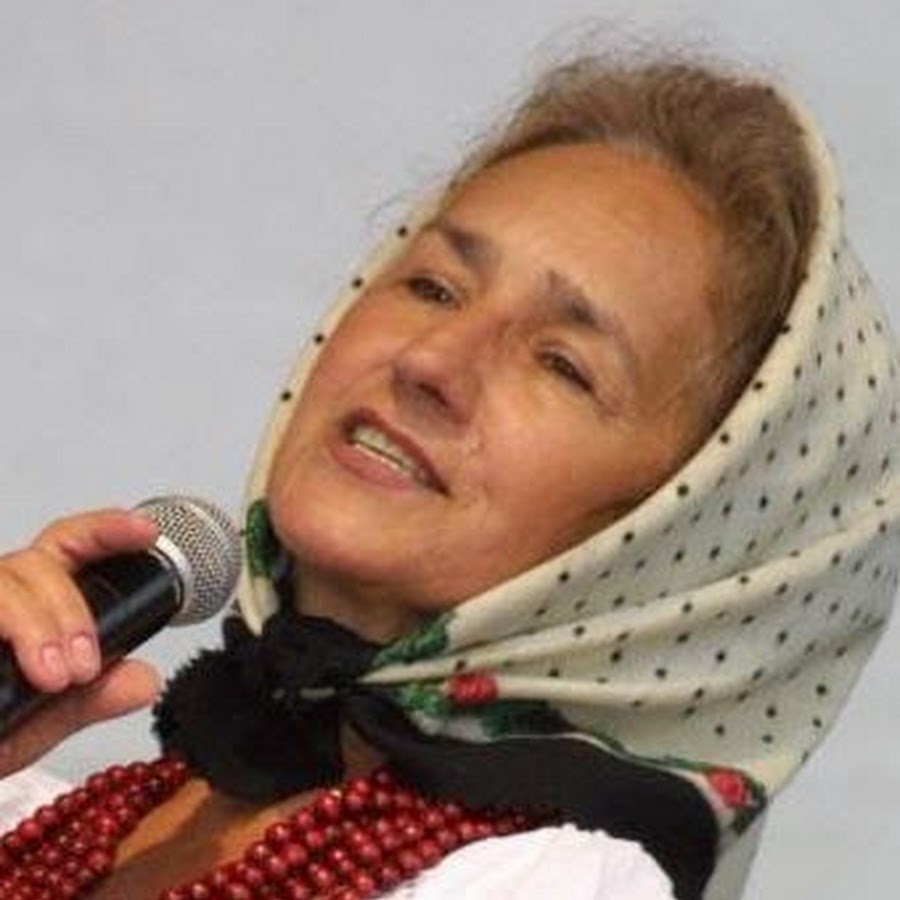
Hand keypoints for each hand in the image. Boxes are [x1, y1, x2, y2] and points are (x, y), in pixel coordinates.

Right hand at [0, 509, 161, 775]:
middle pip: (40, 563)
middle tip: (84, 670)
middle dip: (71, 612)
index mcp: (36, 601)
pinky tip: (5, 672)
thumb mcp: (48, 719)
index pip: (74, 546)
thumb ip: (96, 696)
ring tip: (53, 680)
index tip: (146, 532)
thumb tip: (144, 680)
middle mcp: (3, 596)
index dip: (109, 531)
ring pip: (4, 584)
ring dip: (36, 628)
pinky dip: (3, 635)